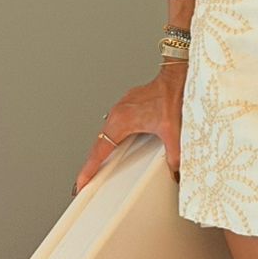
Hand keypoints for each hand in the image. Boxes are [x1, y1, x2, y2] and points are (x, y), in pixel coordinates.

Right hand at [71, 61, 186, 197]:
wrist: (176, 77)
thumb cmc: (172, 96)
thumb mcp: (173, 132)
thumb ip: (174, 155)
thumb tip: (175, 169)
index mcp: (122, 121)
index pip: (99, 151)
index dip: (89, 169)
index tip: (81, 182)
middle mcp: (118, 113)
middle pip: (99, 143)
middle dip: (91, 162)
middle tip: (86, 178)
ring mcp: (122, 107)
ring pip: (106, 132)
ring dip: (102, 147)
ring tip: (98, 164)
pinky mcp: (128, 103)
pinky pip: (114, 123)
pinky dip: (112, 135)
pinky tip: (117, 140)